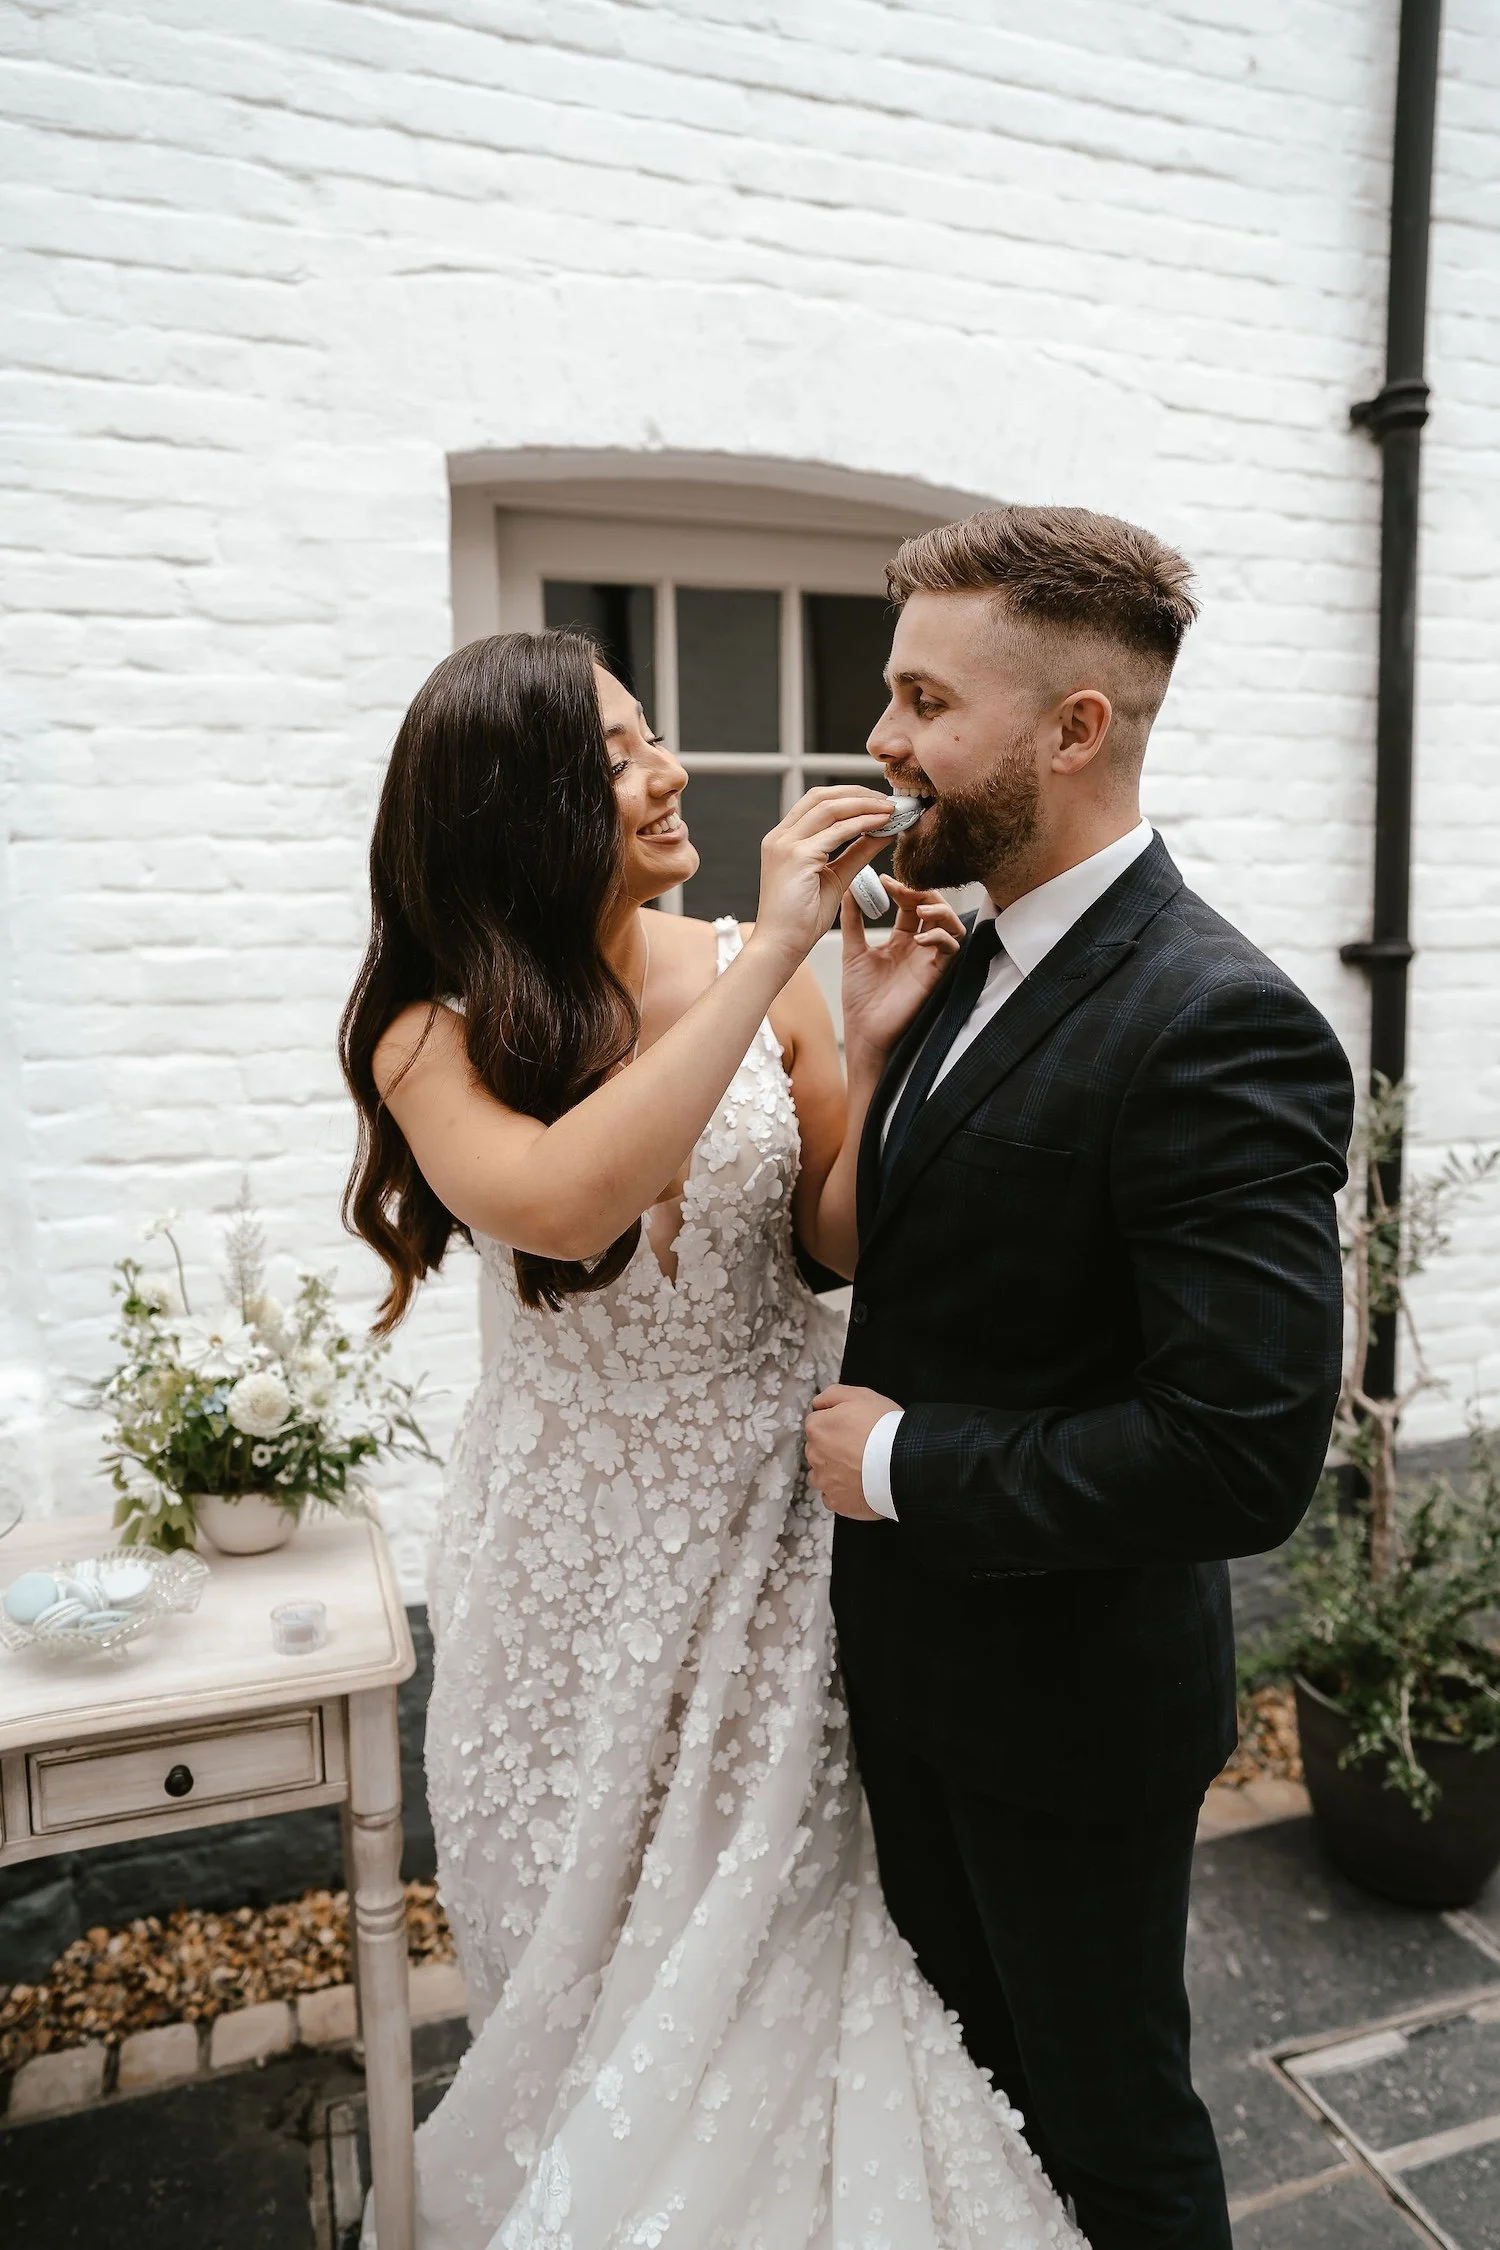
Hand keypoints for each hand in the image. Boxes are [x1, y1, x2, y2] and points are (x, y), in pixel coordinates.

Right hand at [748, 787, 897, 968]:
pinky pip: (837, 832)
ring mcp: (786, 844)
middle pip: (822, 796)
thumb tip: (883, 832)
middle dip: (858, 793)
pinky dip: (863, 824)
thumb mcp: (835, 878)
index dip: (849, 796)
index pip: (816, 803)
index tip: (877, 802)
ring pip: (830, 808)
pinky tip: (882, 824)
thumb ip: (857, 852)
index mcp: (783, 840)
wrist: (780, 947)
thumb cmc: (801, 920)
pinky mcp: (797, 856)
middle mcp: (780, 837)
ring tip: (890, 809)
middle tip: (888, 800)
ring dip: (864, 804)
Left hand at [805, 1383, 899, 1520]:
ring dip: (834, 1471)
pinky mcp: (837, 1503)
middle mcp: (814, 1456)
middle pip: (818, 1449)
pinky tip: (859, 1486)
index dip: (837, 1423)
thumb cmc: (883, 1427)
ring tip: (859, 1469)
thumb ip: (833, 1395)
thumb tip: (818, 1403)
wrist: (904, 1463)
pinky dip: (843, 1492)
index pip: (818, 1422)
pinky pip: (833, 1497)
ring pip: (822, 1475)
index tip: (854, 1428)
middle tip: (860, 1447)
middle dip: (833, 1448)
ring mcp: (825, 1482)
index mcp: (817, 1428)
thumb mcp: (860, 1395)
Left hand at [838, 879, 964, 1064]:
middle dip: (922, 892)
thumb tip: (849, 887)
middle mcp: (919, 947)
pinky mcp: (936, 975)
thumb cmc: (859, 998)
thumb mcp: (852, 951)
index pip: (911, 903)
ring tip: (919, 908)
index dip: (902, 888)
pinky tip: (920, 939)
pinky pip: (951, 949)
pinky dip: (940, 938)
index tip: (883, 880)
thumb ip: (853, 920)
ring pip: (952, 924)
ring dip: (940, 910)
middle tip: (902, 888)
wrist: (863, 1031)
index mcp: (901, 939)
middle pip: (934, 907)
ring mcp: (929, 960)